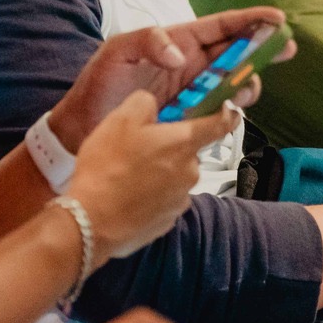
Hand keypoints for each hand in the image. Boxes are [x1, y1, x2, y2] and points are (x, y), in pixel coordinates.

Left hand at [47, 9, 291, 149]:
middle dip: (263, 48)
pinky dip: (232, 109)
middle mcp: (191, 64)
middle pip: (237, 52)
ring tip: (246, 86)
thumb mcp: (117, 52)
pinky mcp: (190, 118)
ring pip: (234, 82)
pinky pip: (221, 110)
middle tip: (285, 47)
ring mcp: (193, 92)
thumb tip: (181, 55)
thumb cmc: (98, 85)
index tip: (276, 18)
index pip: (221, 26)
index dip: (250, 20)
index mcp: (178, 41)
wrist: (82, 128)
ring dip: (248, 81)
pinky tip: (233, 109)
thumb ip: (148, 41)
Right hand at [68, 91, 246, 258]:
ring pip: (175, 176)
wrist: (92, 220)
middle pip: (188, 152)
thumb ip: (145, 102)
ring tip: (127, 174)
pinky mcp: (168, 221)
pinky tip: (128, 194)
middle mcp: (190, 172)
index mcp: (183, 143)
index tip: (230, 110)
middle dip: (170, 148)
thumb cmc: (107, 168)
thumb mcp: (120, 119)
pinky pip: (164, 199)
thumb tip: (153, 104)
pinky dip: (151, 195)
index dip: (227, 114)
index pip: (220, 124)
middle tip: (140, 147)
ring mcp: (180, 199)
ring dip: (159, 172)